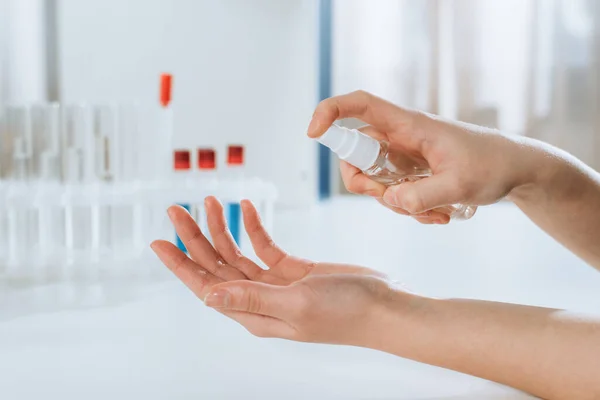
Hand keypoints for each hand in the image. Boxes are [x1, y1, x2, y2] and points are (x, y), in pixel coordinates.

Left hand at [150, 196, 416, 345]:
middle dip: (194, 237)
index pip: (205, 286)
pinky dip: (253, 226)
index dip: (179, 264)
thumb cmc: (344, 313)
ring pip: (236, 253)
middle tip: (176, 209)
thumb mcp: (295, 305)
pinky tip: (244, 209)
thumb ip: (251, 298)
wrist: (381, 307)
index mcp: (252, 313)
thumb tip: (206, 296)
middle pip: (216, 265)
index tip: (158, 243)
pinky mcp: (292, 269)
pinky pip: (263, 245)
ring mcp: (274, 283)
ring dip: (221, 228)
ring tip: (209, 201)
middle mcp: (258, 298)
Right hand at [308, 91, 534, 223]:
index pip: (360, 106)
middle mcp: (401, 139)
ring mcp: (405, 158)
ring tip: (436, 213)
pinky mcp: (413, 175)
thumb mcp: (460, 184)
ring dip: (396, 204)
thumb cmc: (493, 165)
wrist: (517, 171)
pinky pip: (396, 195)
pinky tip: (440, 215)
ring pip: (375, 180)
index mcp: (409, 126)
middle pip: (357, 154)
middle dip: (363, 183)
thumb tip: (391, 202)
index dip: (330, 112)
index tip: (314, 133)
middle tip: (387, 198)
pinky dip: (411, 210)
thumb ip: (422, 196)